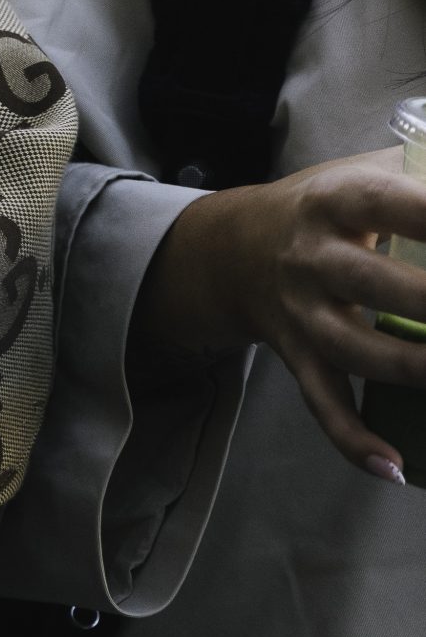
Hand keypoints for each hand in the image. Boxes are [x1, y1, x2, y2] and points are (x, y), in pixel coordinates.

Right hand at [133, 148, 425, 483]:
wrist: (230, 248)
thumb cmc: (323, 207)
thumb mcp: (364, 171)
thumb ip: (423, 169)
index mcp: (337, 199)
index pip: (395, 204)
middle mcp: (313, 256)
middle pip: (375, 283)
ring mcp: (300, 312)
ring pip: (354, 349)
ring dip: (412, 367)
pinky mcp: (296, 355)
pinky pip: (322, 402)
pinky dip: (354, 439)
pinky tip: (395, 467)